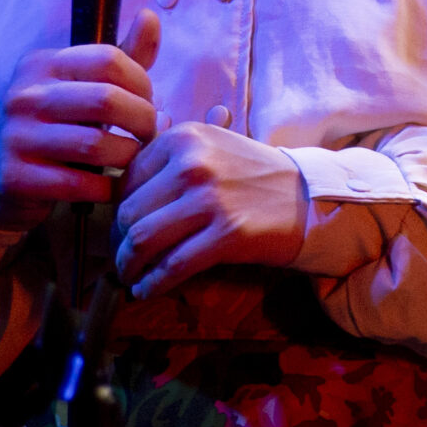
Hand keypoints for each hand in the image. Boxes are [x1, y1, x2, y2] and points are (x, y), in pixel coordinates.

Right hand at [0, 10, 161, 231]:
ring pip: (97, 144)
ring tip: (134, 159)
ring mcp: (16, 137)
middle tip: (150, 135)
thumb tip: (149, 16)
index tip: (150, 103)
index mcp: (41, 64)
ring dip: (129, 156)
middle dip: (144, 121)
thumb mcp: (82, 86)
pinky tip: (113, 185)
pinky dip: (108, 187)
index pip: (108, 60)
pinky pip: (81, 184)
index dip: (143, 84)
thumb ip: (121, 57)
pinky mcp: (16, 177)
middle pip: (107, 100)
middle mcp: (24, 96)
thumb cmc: (55, 126)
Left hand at [113, 122, 308, 297]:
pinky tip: (148, 289)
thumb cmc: (255, 177)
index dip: (117, 212)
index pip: (126, 181)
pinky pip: (173, 265)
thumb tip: (116, 192)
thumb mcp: (211, 147)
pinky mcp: (227, 234)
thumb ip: (168, 159)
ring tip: (131, 275)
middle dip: (119, 243)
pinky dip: (153, 282)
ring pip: (143, 240)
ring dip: (129, 265)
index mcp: (184, 138)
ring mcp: (210, 199)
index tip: (122, 231)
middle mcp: (193, 163)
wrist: (310, 198)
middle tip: (125, 259)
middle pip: (129, 213)